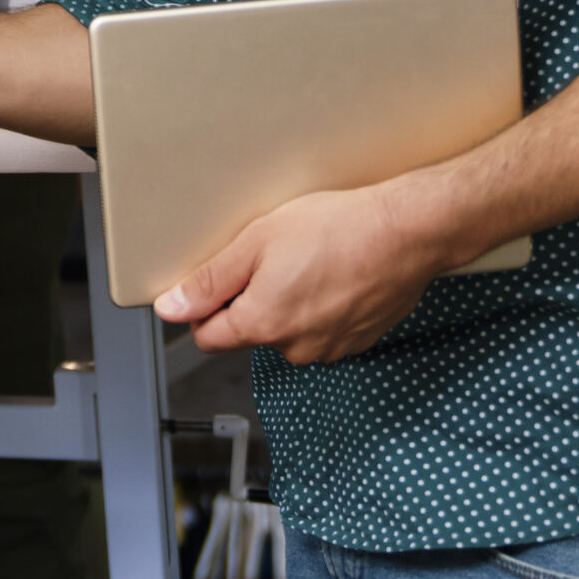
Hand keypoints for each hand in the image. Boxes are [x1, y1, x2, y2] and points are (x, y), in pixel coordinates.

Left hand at [155, 183, 446, 364]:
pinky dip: (321, 307)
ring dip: (289, 304)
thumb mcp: (257, 241)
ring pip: (288, 331)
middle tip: (272, 256)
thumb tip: (171, 309)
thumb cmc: (336, 228)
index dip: (204, 307)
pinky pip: (322, 330)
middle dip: (251, 299)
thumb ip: (209, 281)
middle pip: (250, 331)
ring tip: (309, 262)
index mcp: (262, 324)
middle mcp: (294, 348)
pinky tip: (334, 275)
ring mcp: (330, 349)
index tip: (217, 280)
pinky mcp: (357, 341)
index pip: (208, 337)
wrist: (407, 232)